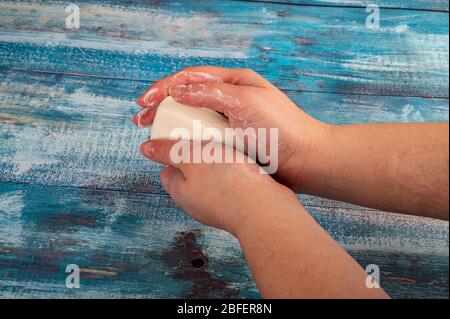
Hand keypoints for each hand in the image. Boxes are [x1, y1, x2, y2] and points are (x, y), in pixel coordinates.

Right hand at [133, 66, 330, 190]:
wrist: (306, 160)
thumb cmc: (283, 128)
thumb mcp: (246, 103)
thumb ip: (212, 93)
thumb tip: (177, 89)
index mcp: (234, 82)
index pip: (191, 78)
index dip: (165, 87)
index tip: (146, 101)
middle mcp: (230, 98)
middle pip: (187, 96)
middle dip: (162, 105)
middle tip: (141, 119)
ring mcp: (230, 120)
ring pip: (193, 117)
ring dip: (171, 123)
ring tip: (152, 133)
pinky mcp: (232, 140)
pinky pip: (203, 136)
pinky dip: (186, 139)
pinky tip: (175, 146)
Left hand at [140, 139, 299, 235]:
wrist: (264, 207)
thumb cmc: (226, 182)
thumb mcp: (190, 156)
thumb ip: (167, 151)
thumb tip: (145, 149)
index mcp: (179, 191)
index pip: (168, 168)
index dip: (173, 149)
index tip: (184, 136)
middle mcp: (196, 201)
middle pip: (191, 170)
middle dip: (199, 152)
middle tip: (208, 136)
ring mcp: (218, 204)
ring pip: (214, 175)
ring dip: (220, 159)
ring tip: (228, 144)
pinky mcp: (239, 203)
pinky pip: (233, 182)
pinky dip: (237, 169)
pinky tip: (245, 159)